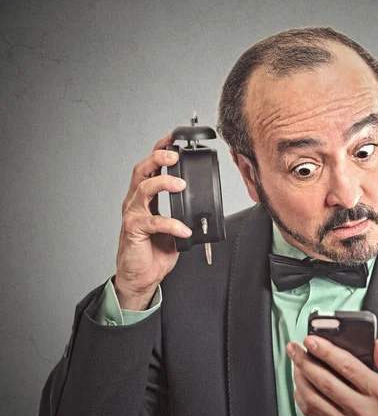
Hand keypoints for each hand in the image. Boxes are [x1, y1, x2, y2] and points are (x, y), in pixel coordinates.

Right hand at [115, 134, 191, 309]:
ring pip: (144, 189)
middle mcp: (136, 202)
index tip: (173, 139)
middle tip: (174, 156)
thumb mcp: (174, 225)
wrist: (142, 276)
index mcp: (145, 197)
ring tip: (181, 185)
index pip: (151, 167)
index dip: (160, 151)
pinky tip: (184, 229)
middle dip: (158, 159)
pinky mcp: (133, 230)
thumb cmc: (155, 250)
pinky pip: (153, 221)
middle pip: (142, 170)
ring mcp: (133, 214)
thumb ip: (183, 211)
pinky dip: (171, 224)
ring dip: (164, 183)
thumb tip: (205, 202)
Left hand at [287, 336, 377, 415]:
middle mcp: (360, 407)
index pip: (346, 366)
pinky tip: (299, 385)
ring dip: (300, 379)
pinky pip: (312, 414)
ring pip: (314, 399)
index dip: (325, 351)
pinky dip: (301, 398)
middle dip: (305, 361)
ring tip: (295, 363)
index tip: (311, 339)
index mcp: (377, 391)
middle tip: (294, 348)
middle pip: (325, 381)